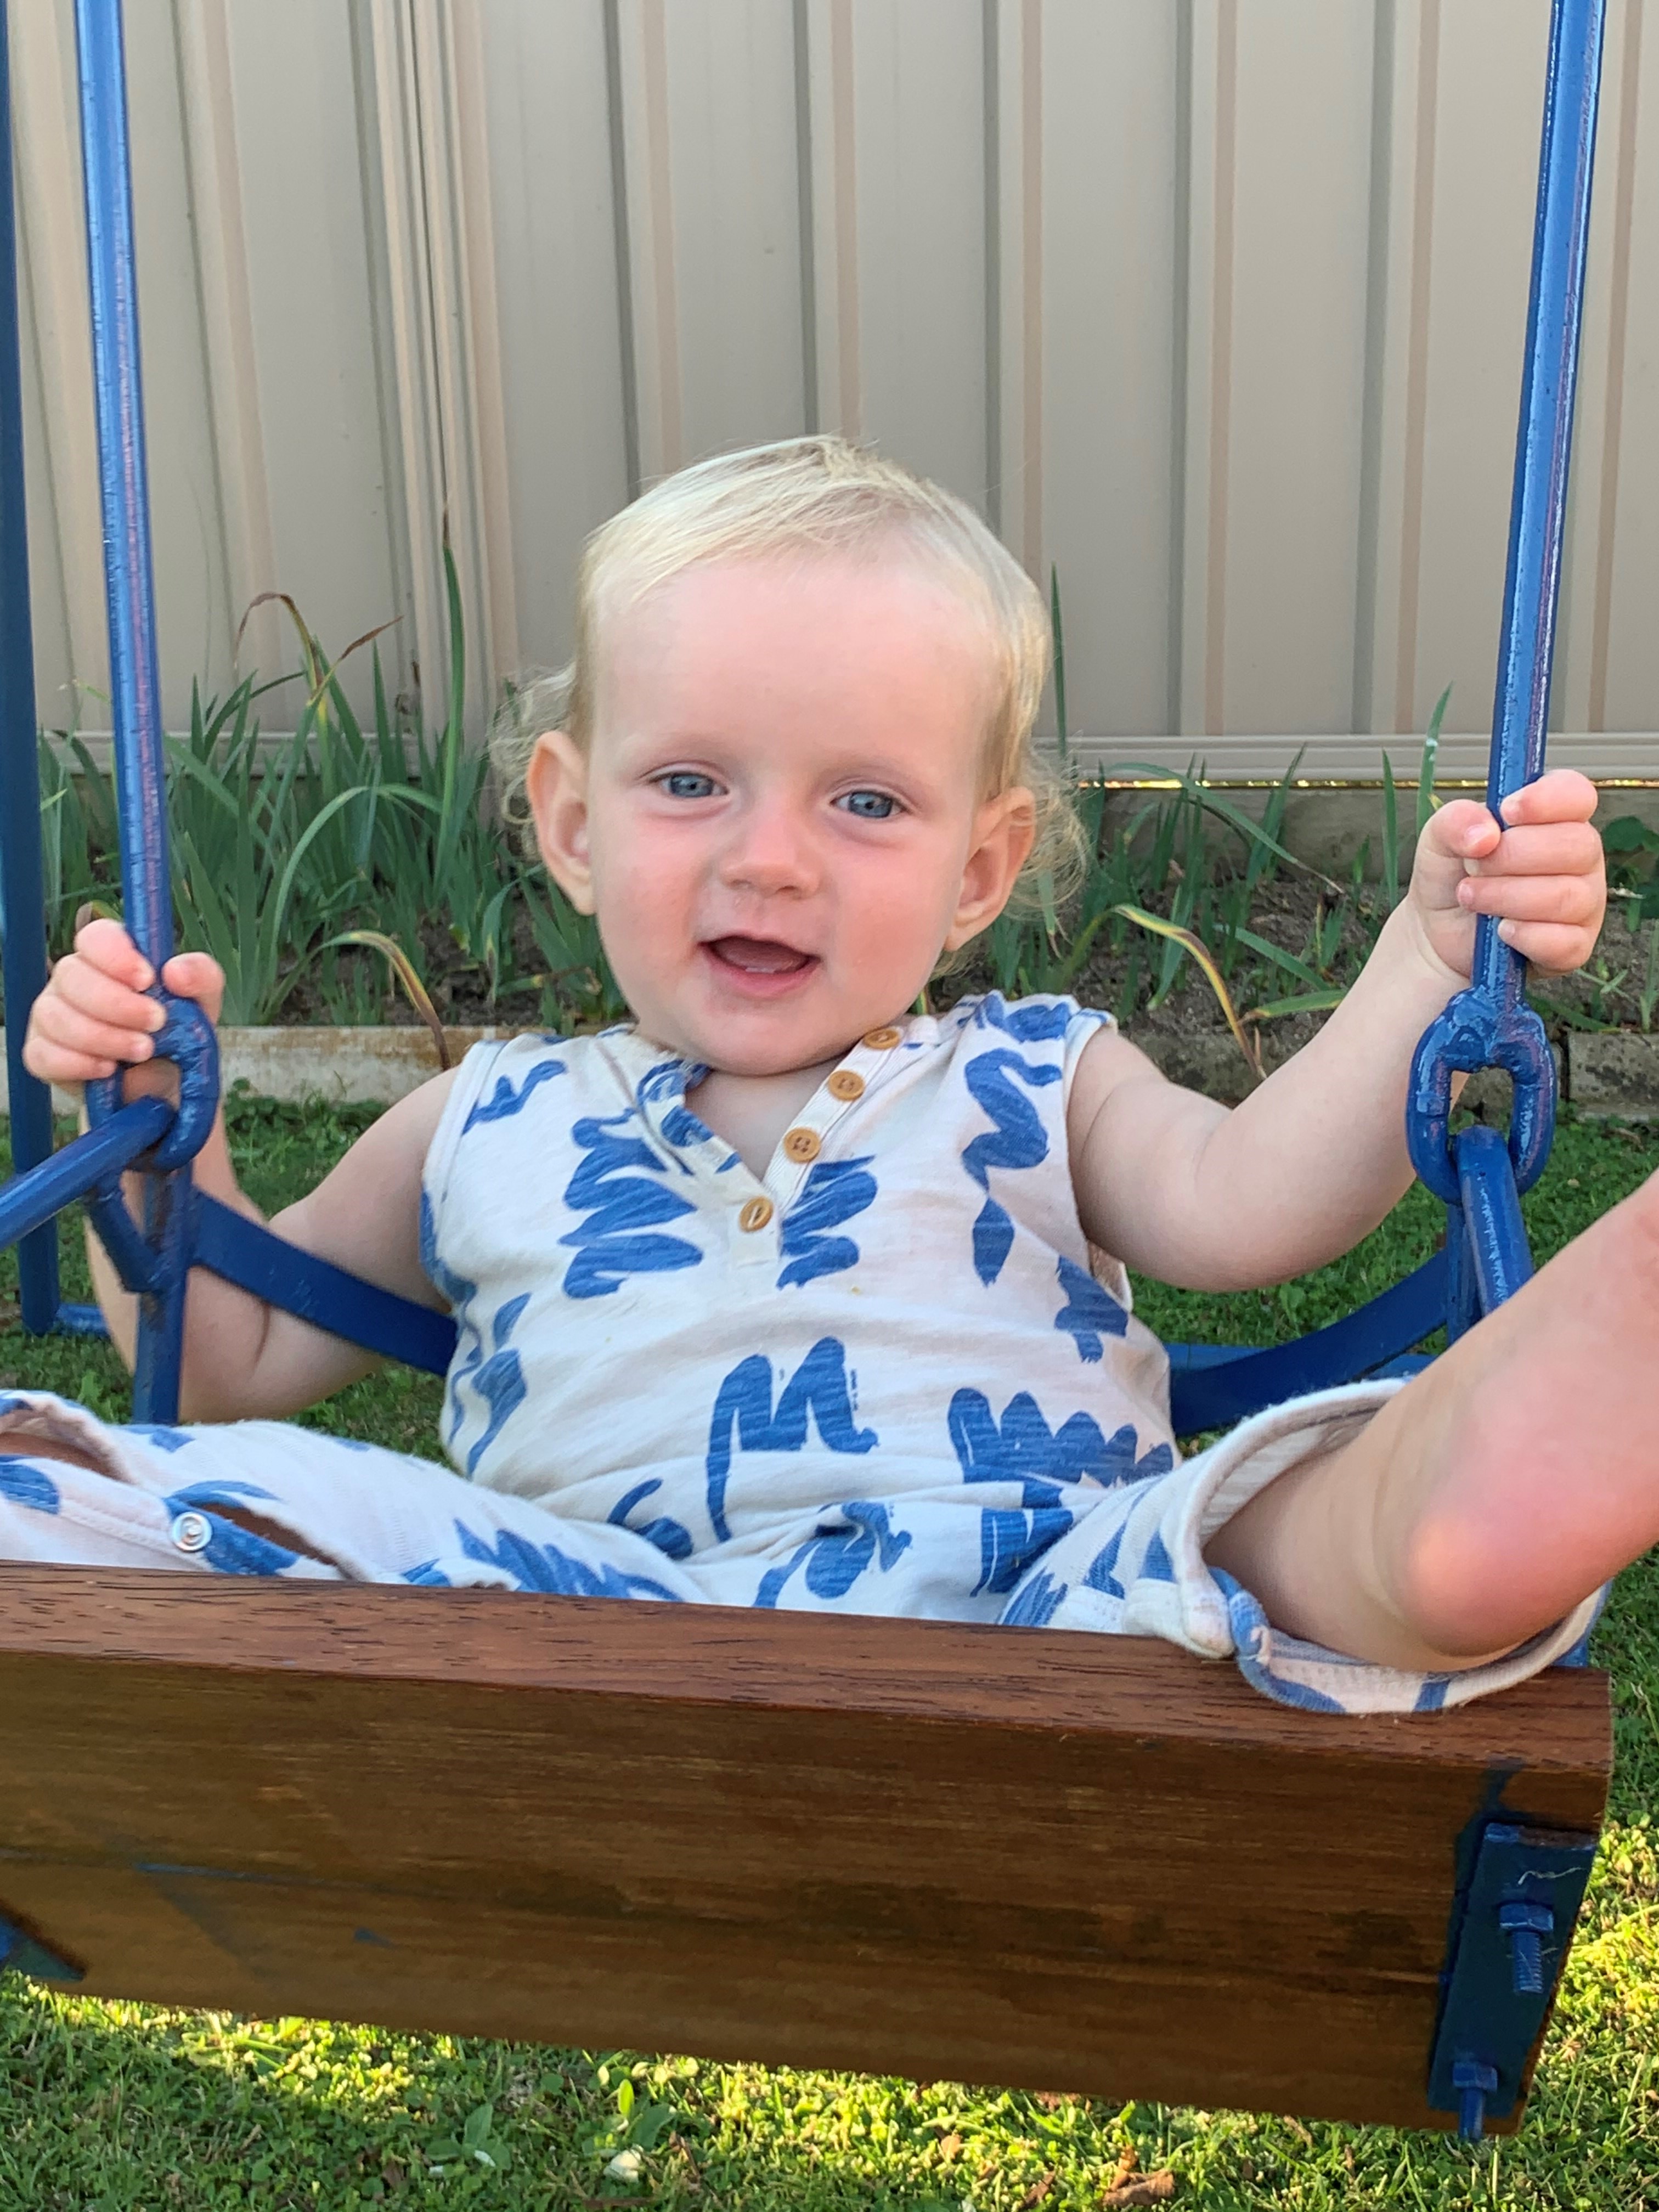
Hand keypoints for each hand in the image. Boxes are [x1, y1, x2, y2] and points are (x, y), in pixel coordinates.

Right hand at [22, 916, 224, 1098]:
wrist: (166, 1085)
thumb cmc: (179, 1033)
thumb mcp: (202, 1002)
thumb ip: (201, 977)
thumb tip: (175, 971)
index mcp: (108, 957)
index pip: (94, 936)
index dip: (115, 955)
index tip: (147, 980)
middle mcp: (73, 980)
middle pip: (70, 974)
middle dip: (116, 1002)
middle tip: (156, 1023)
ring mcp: (52, 1015)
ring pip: (55, 1015)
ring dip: (102, 1036)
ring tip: (143, 1051)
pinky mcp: (43, 1053)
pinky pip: (43, 1053)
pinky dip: (77, 1063)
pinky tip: (107, 1069)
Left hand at [1406, 769, 1604, 980]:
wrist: (1438, 933)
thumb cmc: (1452, 875)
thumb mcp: (1438, 838)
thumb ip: (1456, 821)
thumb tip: (1486, 834)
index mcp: (1556, 817)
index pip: (1577, 794)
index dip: (1548, 800)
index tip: (1507, 812)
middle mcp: (1580, 856)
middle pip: (1576, 845)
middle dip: (1512, 856)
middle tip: (1475, 867)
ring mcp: (1584, 902)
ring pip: (1566, 896)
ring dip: (1506, 896)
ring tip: (1472, 897)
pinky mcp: (1575, 945)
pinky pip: (1563, 941)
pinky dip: (1524, 936)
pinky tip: (1500, 931)